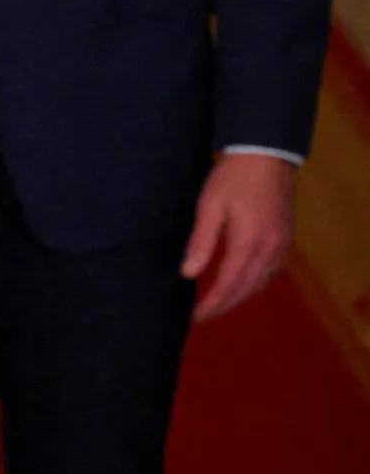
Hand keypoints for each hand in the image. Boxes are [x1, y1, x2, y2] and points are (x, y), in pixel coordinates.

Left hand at [182, 152, 295, 320]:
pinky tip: (242, 283)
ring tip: (219, 303)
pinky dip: (255, 282)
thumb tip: (188, 274)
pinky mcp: (285, 238)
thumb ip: (201, 243)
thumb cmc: (232, 179)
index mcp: (249, 242)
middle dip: (225, 304)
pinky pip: (271, 270)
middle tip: (205, 316)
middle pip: (247, 288)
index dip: (213, 303)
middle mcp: (270, 249)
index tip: (197, 317)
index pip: (230, 283)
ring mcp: (281, 245)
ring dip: (241, 295)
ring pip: (261, 281)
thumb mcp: (209, 207)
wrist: (265, 156)